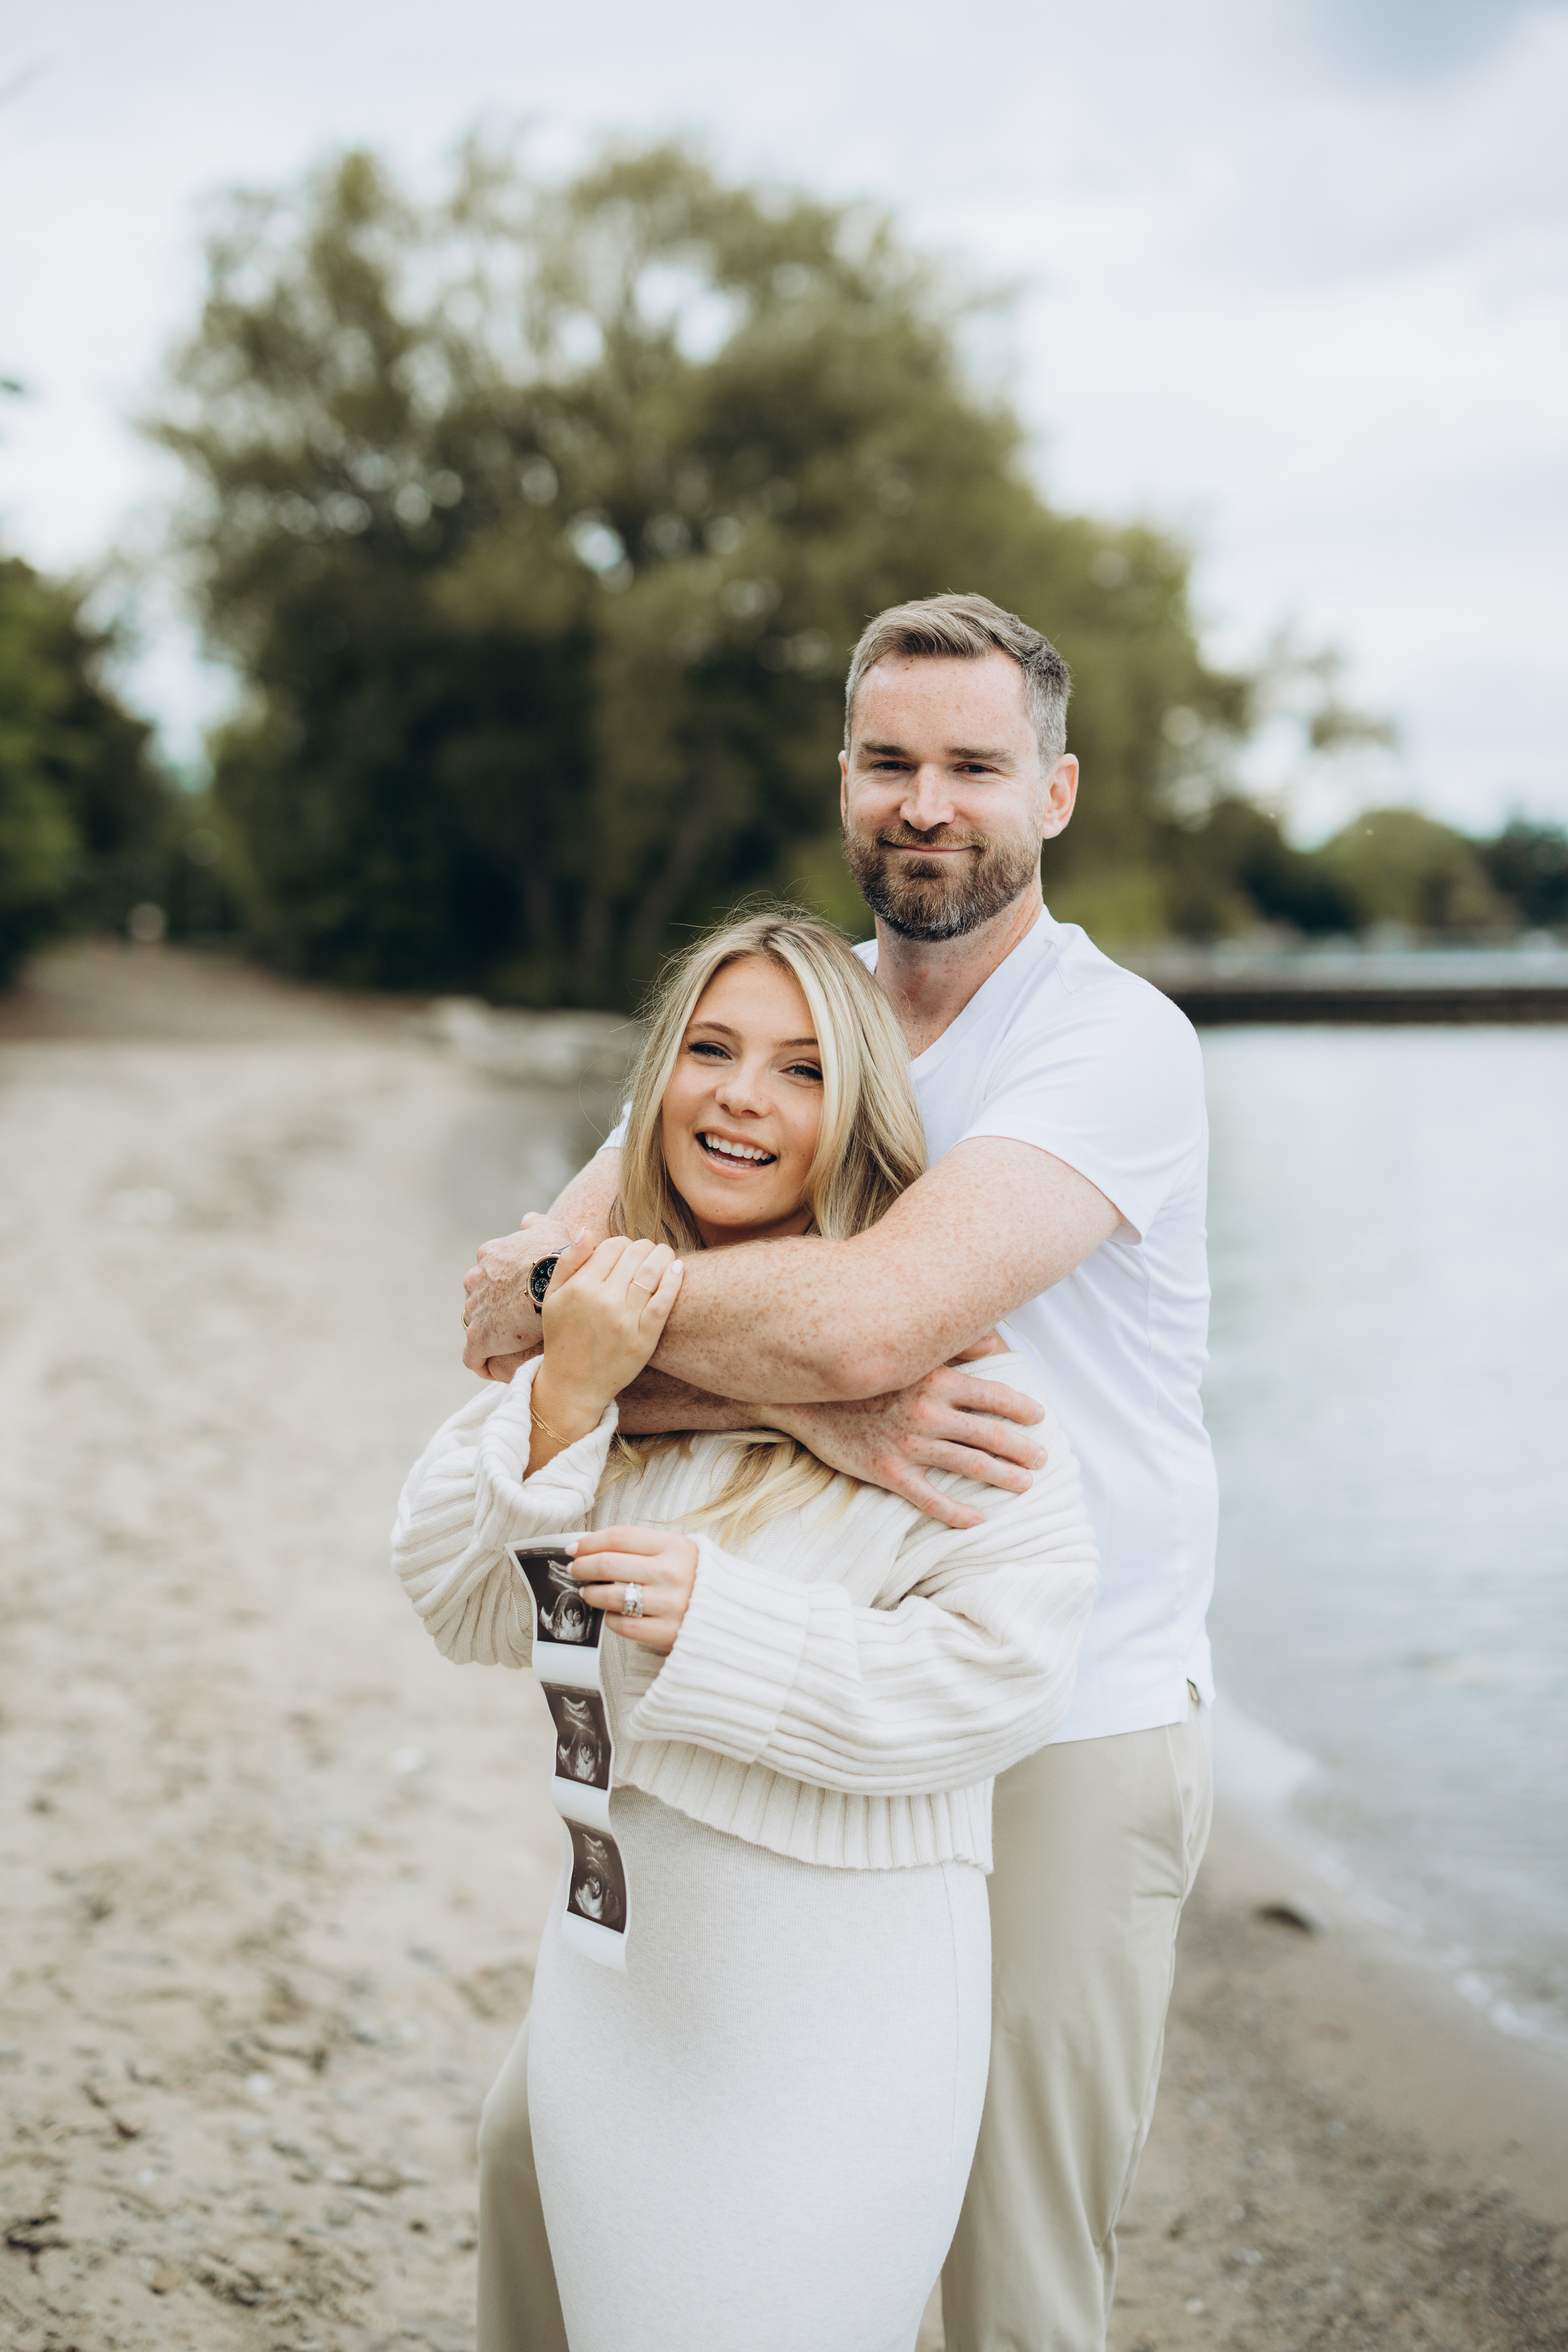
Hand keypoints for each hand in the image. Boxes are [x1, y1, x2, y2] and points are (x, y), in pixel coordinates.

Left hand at [462, 1214, 573, 1378]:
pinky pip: (473, 1356)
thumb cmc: (557, 1253)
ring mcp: (474, 1309)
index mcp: (489, 1256)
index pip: (487, 1274)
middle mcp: (474, 1280)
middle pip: (478, 1299)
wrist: (558, 1280)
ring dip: (490, 1334)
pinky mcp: (478, 1337)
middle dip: (493, 1309)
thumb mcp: (549, 1227)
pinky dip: (482, 1362)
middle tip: (519, 1322)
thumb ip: (535, 1224)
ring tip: (513, 1347)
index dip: (502, 1288)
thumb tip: (527, 1221)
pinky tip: (495, 1368)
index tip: (518, 1298)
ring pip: (476, 1325)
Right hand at [532, 1235, 684, 1436]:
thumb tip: (588, 1230)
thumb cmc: (562, 1337)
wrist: (572, 1385)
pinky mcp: (644, 1338)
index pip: (613, 1246)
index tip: (626, 1252)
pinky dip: (674, 1280)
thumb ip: (568, 1261)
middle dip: (644, 1247)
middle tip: (648, 1252)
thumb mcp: (552, 1297)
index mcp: (580, 1287)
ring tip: (665, 1255)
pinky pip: (664, 1301)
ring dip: (663, 1256)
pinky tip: (678, 1269)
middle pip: (636, 1254)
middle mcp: (603, 1300)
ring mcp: (625, 1320)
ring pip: (652, 1271)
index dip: (623, 1244)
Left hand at [567, 1524, 697, 1655]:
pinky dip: (610, 1618)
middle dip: (583, 1566)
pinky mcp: (666, 1632)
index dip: (590, 1541)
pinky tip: (611, 1613)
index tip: (575, 1547)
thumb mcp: (680, 1552)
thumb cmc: (699, 1579)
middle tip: (575, 1569)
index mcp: (676, 1546)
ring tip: (588, 1591)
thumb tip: (594, 1547)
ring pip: (611, 1595)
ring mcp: (669, 1604)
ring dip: (591, 1593)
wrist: (733, 1616)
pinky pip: (622, 1624)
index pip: (619, 1537)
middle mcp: (672, 1573)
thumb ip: (644, 1547)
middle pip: (609, 1564)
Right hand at [778, 1366, 1046, 1532]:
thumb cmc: (859, 1370)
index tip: (1039, 1417)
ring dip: (1003, 1477)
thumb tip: (995, 1343)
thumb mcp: (906, 1349)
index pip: (994, 1396)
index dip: (1022, 1408)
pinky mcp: (888, 1471)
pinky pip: (931, 1499)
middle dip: (1022, 1450)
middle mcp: (928, 1413)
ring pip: (970, 1466)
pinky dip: (958, 1513)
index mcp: (936, 1379)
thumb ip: (952, 1344)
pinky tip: (977, 1520)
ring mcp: (909, 1445)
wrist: (803, 1395)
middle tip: (1042, 1459)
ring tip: (1023, 1485)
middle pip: (991, 1435)